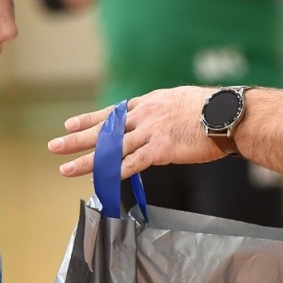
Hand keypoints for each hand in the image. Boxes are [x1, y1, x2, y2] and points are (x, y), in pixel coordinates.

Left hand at [48, 86, 222, 178]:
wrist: (227, 114)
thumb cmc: (214, 109)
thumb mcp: (183, 101)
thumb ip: (168, 112)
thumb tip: (165, 121)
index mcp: (150, 103)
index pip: (113, 112)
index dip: (90, 120)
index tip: (70, 124)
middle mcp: (145, 115)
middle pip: (105, 129)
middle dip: (77, 138)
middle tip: (54, 146)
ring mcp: (151, 132)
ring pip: (111, 148)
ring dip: (87, 160)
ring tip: (65, 168)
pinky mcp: (160, 150)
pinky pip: (132, 163)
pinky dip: (114, 172)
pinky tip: (98, 180)